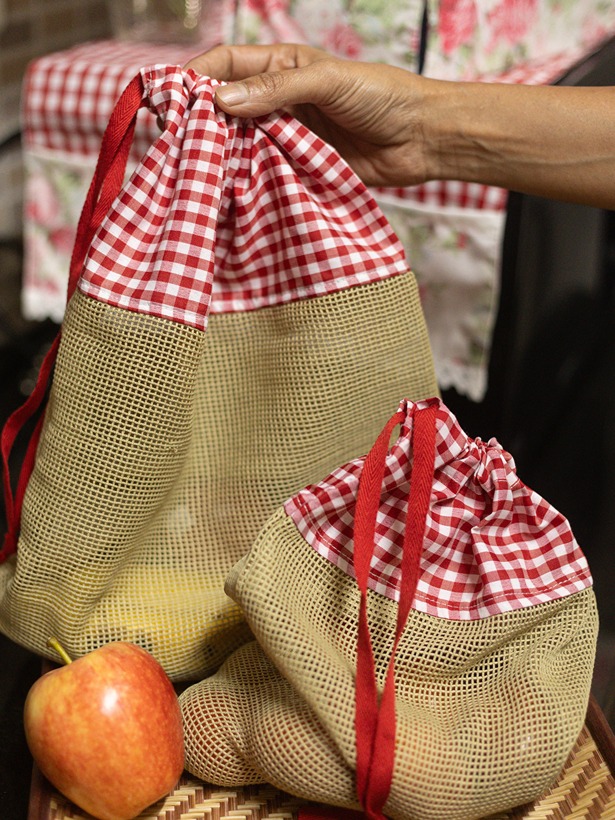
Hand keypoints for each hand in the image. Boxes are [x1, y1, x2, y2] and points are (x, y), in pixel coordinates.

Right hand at [185, 44, 434, 187]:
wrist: (421, 139)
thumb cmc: (382, 96)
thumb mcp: (327, 81)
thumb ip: (275, 90)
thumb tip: (219, 100)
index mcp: (281, 67)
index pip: (226, 65)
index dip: (196, 77)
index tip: (170, 99)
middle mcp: (278, 101)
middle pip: (226, 108)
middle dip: (201, 121)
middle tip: (176, 141)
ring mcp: (287, 137)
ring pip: (241, 143)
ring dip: (223, 153)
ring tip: (198, 168)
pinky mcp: (298, 169)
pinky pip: (264, 173)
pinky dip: (247, 178)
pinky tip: (231, 187)